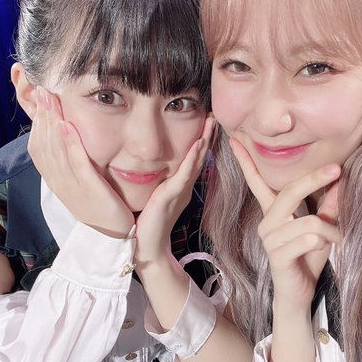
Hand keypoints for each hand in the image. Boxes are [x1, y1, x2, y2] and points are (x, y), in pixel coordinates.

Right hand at [28, 86, 133, 237]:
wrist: (116, 236)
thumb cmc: (104, 207)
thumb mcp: (84, 183)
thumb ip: (76, 163)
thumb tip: (70, 138)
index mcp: (57, 181)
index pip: (39, 148)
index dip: (38, 124)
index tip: (41, 101)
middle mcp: (60, 183)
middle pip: (44, 144)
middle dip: (43, 116)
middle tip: (42, 90)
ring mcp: (72, 188)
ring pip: (56, 151)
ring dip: (52, 123)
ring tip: (50, 100)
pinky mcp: (90, 191)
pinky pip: (77, 164)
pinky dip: (70, 144)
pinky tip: (68, 126)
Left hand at [133, 116, 214, 271]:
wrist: (147, 246)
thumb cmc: (148, 224)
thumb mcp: (154, 198)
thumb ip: (158, 184)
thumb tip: (154, 169)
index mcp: (180, 187)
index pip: (193, 160)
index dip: (201, 141)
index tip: (205, 123)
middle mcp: (184, 187)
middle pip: (199, 157)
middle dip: (207, 136)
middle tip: (214, 116)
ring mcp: (180, 191)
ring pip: (196, 162)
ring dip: (204, 141)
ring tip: (211, 122)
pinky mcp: (173, 195)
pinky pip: (185, 174)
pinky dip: (192, 158)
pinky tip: (198, 144)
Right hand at [230, 139, 340, 311]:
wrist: (300, 292)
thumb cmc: (308, 257)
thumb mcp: (323, 227)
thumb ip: (328, 205)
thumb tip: (340, 179)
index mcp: (273, 212)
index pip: (256, 182)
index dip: (245, 160)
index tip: (235, 138)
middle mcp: (266, 222)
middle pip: (290, 191)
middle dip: (316, 178)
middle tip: (337, 169)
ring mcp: (269, 239)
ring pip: (309, 220)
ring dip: (332, 229)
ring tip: (337, 238)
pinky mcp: (277, 256)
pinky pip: (308, 238)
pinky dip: (325, 242)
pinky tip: (324, 249)